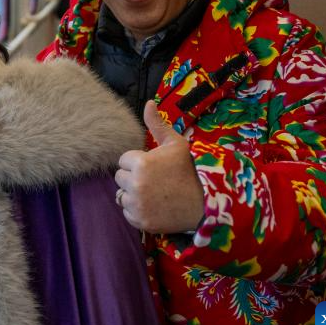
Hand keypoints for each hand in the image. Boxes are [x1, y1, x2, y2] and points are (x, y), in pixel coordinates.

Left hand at [114, 100, 205, 233]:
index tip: (154, 167)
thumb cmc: (189, 171)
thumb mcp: (176, 144)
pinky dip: (137, 211)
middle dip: (133, 177)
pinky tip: (153, 206)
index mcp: (141, 163)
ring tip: (154, 193)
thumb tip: (148, 103)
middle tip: (155, 181)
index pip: (123, 160)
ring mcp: (137, 205)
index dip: (138, 162)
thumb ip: (157, 124)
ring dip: (133, 194)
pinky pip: (127, 213)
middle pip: (120, 178)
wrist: (206, 203)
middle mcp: (135, 184)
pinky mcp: (140, 221)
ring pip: (121, 195)